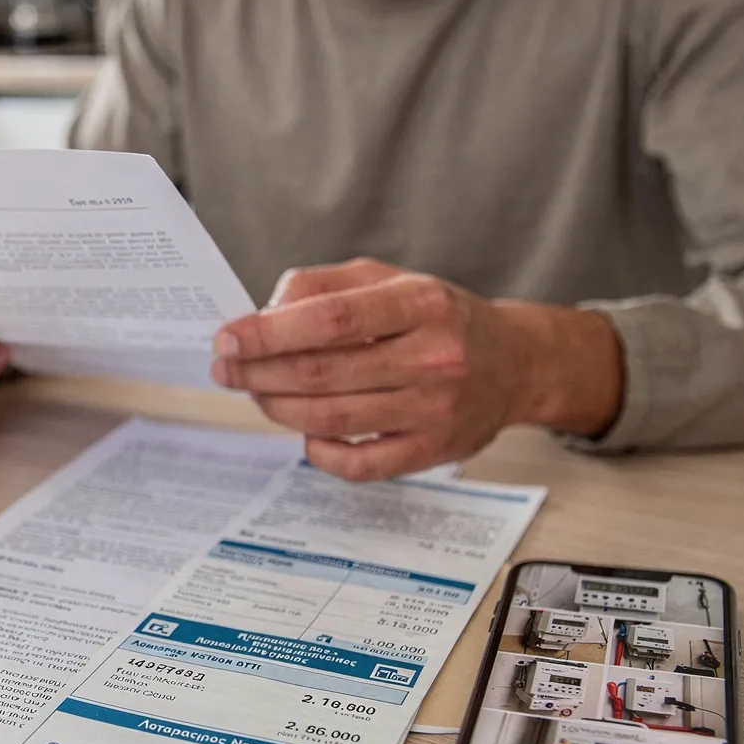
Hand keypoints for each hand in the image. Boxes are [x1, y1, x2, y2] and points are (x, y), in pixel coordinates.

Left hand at [210, 259, 623, 480]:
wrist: (516, 363)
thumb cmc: (440, 317)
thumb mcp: (391, 278)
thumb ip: (325, 286)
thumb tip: (265, 313)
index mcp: (422, 303)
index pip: (331, 319)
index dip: (269, 332)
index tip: (228, 338)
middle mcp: (433, 357)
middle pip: (322, 372)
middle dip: (259, 372)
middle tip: (226, 369)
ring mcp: (435, 410)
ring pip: (332, 418)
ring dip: (277, 407)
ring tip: (255, 394)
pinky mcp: (432, 452)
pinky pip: (359, 465)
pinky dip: (318, 451)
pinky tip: (304, 431)